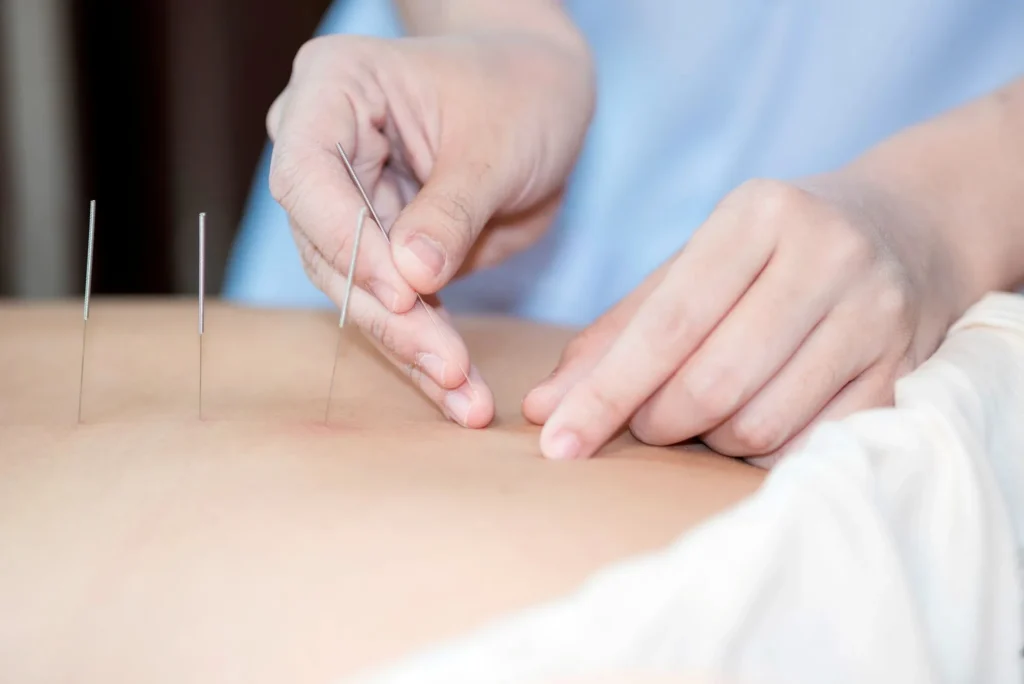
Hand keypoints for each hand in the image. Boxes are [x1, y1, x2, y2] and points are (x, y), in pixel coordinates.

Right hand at [266, 31, 593, 426]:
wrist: (543, 99)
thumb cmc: (521, 93)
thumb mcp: (496, 145)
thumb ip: (451, 210)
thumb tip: (411, 280)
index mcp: (333, 90)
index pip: (308, 175)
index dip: (350, 241)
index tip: (407, 293)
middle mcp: (324, 150)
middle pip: (329, 247)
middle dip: (391, 315)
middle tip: (448, 367)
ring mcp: (349, 205)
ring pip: (360, 292)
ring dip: (411, 349)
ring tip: (466, 399)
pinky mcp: (381, 251)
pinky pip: (398, 308)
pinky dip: (430, 350)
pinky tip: (462, 395)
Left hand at [523, 176, 971, 464]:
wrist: (907, 228)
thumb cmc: (772, 252)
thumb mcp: (694, 265)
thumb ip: (618, 332)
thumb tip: (544, 408)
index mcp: (758, 215)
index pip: (667, 323)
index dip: (606, 392)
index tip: (558, 442)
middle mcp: (826, 255)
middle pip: (713, 382)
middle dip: (658, 421)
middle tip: (647, 420)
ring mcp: (875, 313)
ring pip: (761, 423)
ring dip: (712, 440)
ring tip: (709, 411)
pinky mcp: (905, 367)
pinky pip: (812, 445)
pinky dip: (765, 452)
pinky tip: (758, 420)